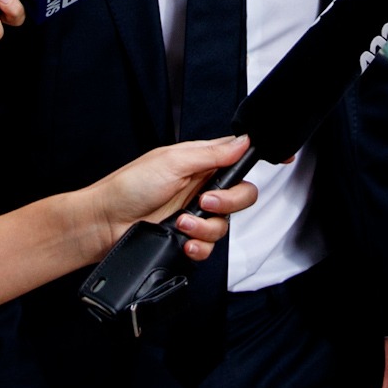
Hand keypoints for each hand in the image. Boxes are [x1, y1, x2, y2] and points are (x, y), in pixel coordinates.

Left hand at [79, 135, 258, 260]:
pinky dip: (199, 247)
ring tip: (182, 224)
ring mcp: (195, 214)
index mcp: (199, 162)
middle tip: (205, 202)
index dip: (259, 159)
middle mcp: (201, 187)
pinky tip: (184, 243)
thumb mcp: (172, 161)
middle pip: (241, 195)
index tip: (283, 160)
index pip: (238, 157)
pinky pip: (209, 246)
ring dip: (206, 227)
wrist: (104, 223)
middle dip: (229, 202)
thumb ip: (211, 154)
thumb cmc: (129, 186)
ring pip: (225, 224)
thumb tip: (243, 141)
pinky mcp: (187, 238)